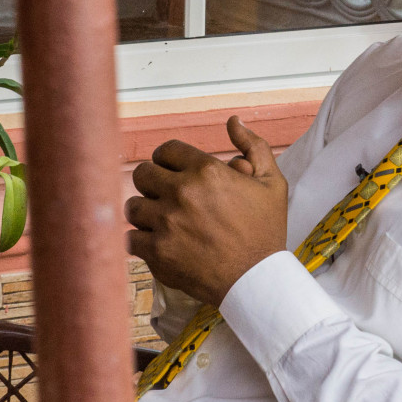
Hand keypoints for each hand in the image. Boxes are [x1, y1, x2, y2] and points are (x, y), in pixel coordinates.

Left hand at [125, 117, 288, 306]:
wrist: (258, 280)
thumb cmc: (266, 231)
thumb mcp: (271, 183)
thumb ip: (253, 146)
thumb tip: (232, 121)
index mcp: (207, 170)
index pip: (166, 150)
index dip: (168, 161)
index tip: (173, 174)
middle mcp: (182, 192)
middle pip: (143, 174)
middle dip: (153, 183)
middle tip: (165, 197)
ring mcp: (166, 223)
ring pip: (133, 206)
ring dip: (144, 212)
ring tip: (160, 222)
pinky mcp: (157, 251)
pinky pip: (130, 238)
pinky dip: (140, 241)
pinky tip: (157, 243)